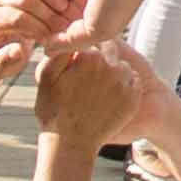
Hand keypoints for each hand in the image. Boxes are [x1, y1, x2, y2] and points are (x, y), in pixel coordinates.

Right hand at [31, 38, 150, 148]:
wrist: (71, 144)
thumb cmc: (54, 111)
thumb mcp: (47, 77)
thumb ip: (60, 51)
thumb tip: (68, 36)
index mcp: (89, 56)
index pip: (91, 40)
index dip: (84, 51)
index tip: (78, 64)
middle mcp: (111, 65)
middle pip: (109, 50)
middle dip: (99, 59)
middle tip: (87, 78)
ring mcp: (125, 82)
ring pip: (122, 65)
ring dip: (113, 72)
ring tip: (98, 90)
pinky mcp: (134, 97)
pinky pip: (132, 82)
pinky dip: (124, 85)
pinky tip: (109, 98)